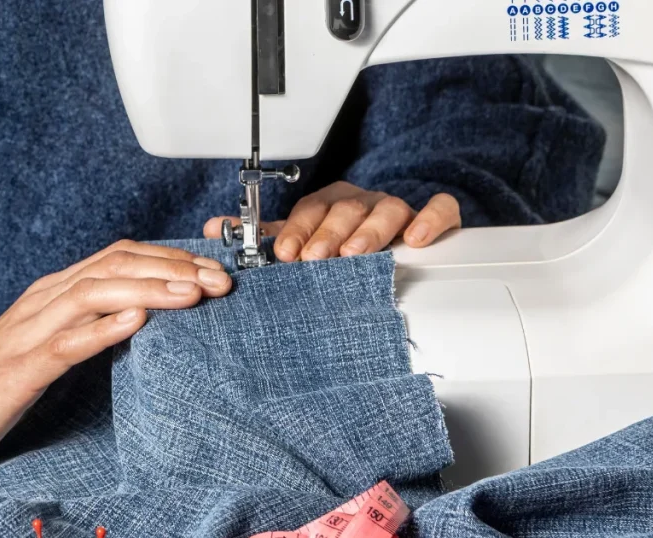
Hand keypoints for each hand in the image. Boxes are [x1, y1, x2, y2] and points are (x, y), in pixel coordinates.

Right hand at [0, 240, 232, 465]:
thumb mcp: (53, 339)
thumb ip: (92, 320)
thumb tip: (147, 309)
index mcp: (56, 291)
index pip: (121, 258)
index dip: (170, 258)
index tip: (213, 271)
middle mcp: (45, 300)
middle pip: (116, 265)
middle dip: (173, 268)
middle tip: (220, 281)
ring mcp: (30, 330)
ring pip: (95, 293)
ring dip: (149, 289)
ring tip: (193, 293)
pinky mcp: (19, 368)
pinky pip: (64, 342)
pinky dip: (102, 328)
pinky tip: (136, 322)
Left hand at [204, 181, 459, 261]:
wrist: (396, 241)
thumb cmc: (341, 243)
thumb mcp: (302, 240)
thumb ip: (265, 237)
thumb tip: (214, 230)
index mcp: (329, 204)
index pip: (310, 209)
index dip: (298, 229)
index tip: (287, 254)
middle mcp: (361, 202)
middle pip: (345, 209)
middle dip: (328, 234)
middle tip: (316, 260)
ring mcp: (397, 209)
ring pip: (387, 209)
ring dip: (369, 231)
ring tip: (356, 254)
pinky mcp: (433, 218)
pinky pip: (438, 209)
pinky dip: (430, 220)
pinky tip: (417, 239)